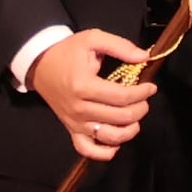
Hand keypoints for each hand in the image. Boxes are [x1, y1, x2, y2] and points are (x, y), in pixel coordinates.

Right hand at [31, 30, 155, 162]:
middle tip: (144, 99)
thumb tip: (144, 57)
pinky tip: (116, 143)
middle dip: (140, 109)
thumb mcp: (93, 39)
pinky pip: (88, 150)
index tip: (151, 87)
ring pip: (109, 137)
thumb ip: (120, 46)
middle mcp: (79, 109)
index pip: (122, 96)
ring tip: (135, 118)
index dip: (142, 93)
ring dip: (129, 131)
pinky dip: (104, 152)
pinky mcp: (71, 130)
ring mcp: (75, 122)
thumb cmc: (67, 51)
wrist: (40, 64)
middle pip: (120, 117)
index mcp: (84, 86)